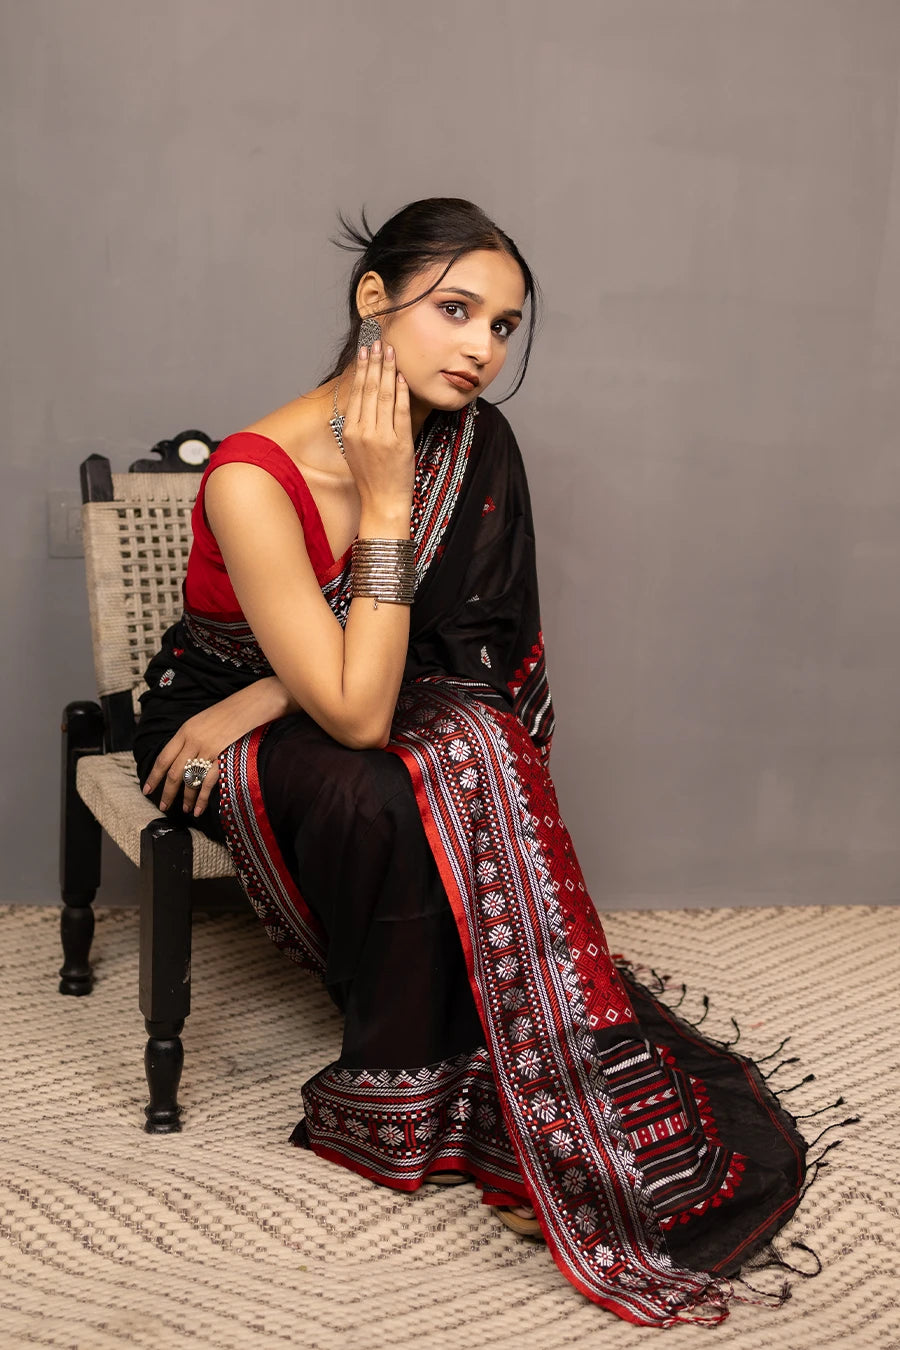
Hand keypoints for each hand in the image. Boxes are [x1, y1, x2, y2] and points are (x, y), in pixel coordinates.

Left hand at [142, 678, 297, 815]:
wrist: (251, 704)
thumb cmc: (228, 712)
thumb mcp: (202, 721)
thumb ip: (190, 738)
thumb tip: (181, 758)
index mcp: (185, 731)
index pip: (163, 758)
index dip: (154, 776)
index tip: (147, 789)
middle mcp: (192, 741)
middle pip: (174, 773)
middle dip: (167, 792)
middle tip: (162, 805)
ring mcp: (208, 749)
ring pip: (190, 780)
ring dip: (185, 798)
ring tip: (183, 810)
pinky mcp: (222, 756)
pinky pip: (207, 782)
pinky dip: (201, 797)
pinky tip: (197, 808)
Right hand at [341, 340, 414, 507]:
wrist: (382, 503)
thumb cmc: (371, 478)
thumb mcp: (355, 449)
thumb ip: (357, 425)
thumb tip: (361, 400)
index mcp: (350, 432)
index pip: (356, 393)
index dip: (362, 370)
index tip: (365, 352)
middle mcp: (363, 432)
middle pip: (369, 390)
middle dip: (374, 363)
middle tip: (378, 343)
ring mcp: (382, 437)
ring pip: (384, 396)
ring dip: (388, 371)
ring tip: (390, 352)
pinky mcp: (400, 443)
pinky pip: (400, 412)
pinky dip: (401, 393)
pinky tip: (402, 377)